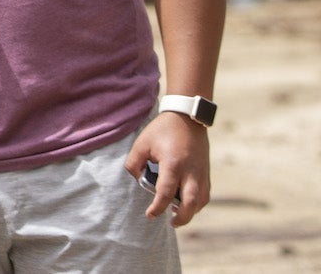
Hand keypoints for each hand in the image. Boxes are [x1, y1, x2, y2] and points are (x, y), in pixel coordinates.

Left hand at [124, 111, 211, 225]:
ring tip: (178, 214)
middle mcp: (191, 171)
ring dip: (191, 211)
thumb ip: (134, 164)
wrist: (187, 117)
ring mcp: (201, 172)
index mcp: (173, 164)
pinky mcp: (206, 171)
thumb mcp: (141, 144)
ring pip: (202, 200)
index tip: (150, 214)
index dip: (157, 207)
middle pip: (191, 203)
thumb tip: (139, 180)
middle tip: (171, 223)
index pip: (166, 193)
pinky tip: (186, 203)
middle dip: (182, 217)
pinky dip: (198, 202)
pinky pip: (206, 192)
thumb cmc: (162, 130)